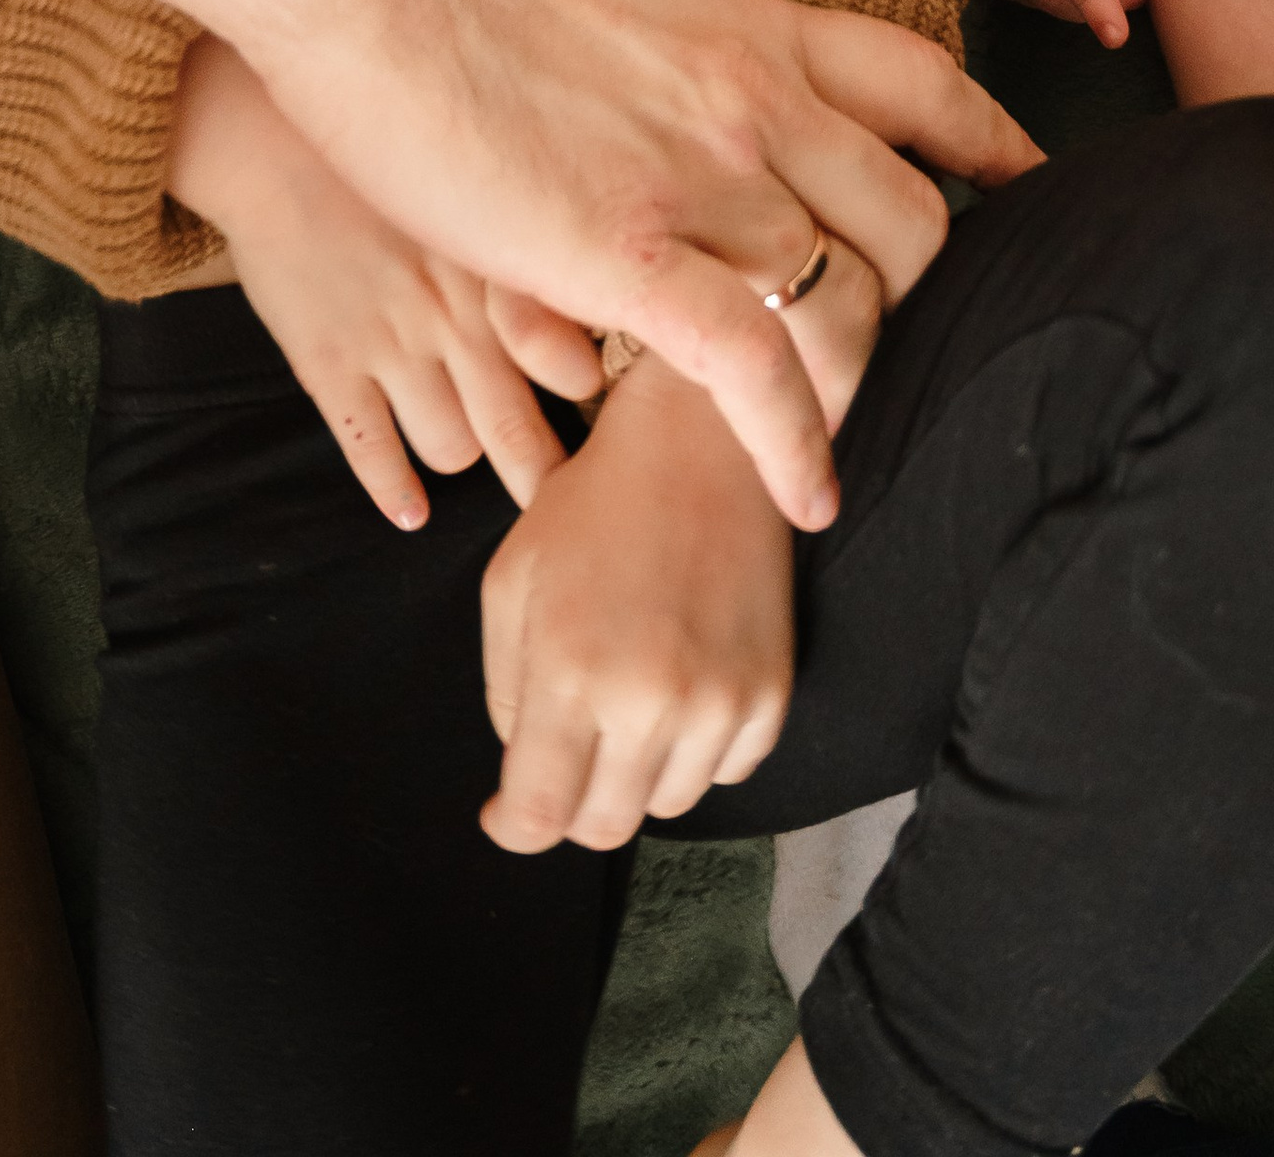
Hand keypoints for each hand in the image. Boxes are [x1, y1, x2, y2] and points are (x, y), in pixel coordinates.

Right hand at [170, 42, 584, 526]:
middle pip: (521, 431)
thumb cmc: (383, 164)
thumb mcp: (473, 195)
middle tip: (563, 500)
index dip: (590, 405)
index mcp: (499, 272)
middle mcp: (454, 317)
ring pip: (451, 450)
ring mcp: (390, 346)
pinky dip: (395, 492)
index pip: (575, 370)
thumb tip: (590, 321)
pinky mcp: (330, 366)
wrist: (272, 144)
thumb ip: (530, 257)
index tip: (604, 420)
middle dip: (546, 476)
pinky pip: (371, 452)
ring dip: (461, 457)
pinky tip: (410, 510)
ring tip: (461, 444)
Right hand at [261, 0, 1035, 529]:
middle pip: (911, 216)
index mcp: (753, 28)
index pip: (922, 85)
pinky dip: (797, 444)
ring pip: (850, 297)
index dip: (989, 145)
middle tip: (887, 349)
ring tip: (842, 434)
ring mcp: (704, 176)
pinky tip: (810, 497)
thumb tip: (683, 103)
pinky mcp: (630, 251)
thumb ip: (680, 58)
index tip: (1023, 187)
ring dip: (857, 379)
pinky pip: (756, 371)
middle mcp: (758, 99)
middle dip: (916, 294)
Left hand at [480, 356, 801, 852]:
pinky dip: (695, 752)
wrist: (700, 445)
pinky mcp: (770, 695)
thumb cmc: (592, 505)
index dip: (512, 826)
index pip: (537, 814)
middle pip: (602, 827)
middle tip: (563, 757)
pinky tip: (679, 686)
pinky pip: (725, 772)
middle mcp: (649, 700)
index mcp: (570, 669)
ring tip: (624, 703)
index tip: (504, 814)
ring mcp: (719, 702)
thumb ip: (504, 691)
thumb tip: (517, 783)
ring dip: (633, 775)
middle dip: (570, 806)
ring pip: (664, 805)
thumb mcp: (511, 581)